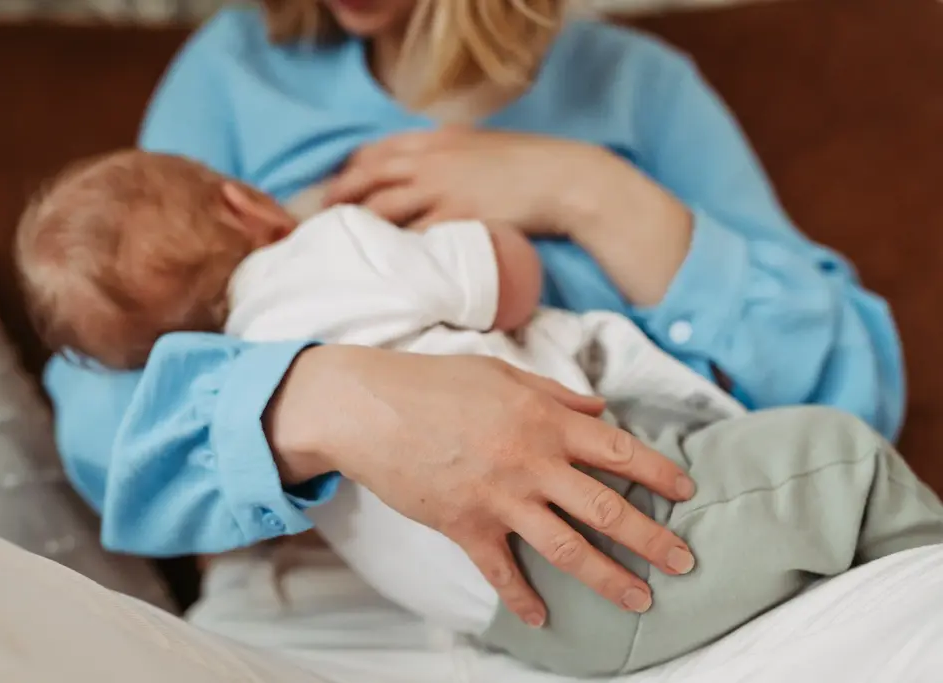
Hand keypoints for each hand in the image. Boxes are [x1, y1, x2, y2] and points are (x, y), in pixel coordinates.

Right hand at [267, 346, 696, 625]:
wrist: (369, 407)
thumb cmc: (435, 383)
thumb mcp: (502, 374)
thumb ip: (555, 394)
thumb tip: (599, 410)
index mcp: (544, 420)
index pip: (619, 451)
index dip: (659, 473)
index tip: (687, 492)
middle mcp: (531, 463)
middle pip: (606, 509)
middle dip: (652, 539)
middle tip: (685, 561)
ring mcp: (499, 499)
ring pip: (567, 549)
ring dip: (609, 579)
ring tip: (640, 600)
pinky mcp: (465, 526)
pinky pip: (501, 572)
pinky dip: (523, 600)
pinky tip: (542, 620)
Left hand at [323, 127, 594, 233]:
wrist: (562, 177)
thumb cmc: (526, 164)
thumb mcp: (478, 146)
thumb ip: (447, 155)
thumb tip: (423, 172)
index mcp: (434, 140)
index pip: (376, 151)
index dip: (348, 171)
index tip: (334, 191)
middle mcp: (430, 160)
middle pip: (368, 176)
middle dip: (339, 198)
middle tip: (319, 221)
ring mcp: (442, 189)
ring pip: (382, 206)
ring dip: (358, 226)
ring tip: (340, 246)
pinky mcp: (456, 217)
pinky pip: (413, 236)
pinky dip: (394, 249)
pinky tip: (381, 264)